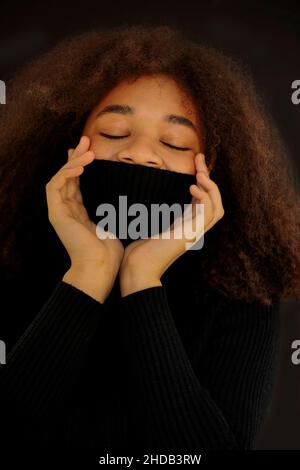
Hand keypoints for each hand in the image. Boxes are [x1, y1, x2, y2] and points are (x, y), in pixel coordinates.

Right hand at [46, 135, 123, 301]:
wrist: (101, 268)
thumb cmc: (111, 251)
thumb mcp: (116, 222)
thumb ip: (117, 207)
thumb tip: (136, 194)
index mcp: (78, 211)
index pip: (77, 182)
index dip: (82, 165)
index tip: (92, 150)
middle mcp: (66, 209)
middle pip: (67, 175)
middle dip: (76, 156)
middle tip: (86, 139)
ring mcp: (59, 211)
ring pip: (60, 177)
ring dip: (72, 161)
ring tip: (86, 149)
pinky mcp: (56, 214)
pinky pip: (55, 186)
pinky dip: (66, 173)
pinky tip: (80, 165)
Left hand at [119, 153, 224, 295]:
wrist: (137, 269)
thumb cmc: (138, 250)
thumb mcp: (148, 223)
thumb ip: (153, 210)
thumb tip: (143, 193)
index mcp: (186, 225)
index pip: (203, 200)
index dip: (202, 180)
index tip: (194, 162)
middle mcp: (194, 229)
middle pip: (215, 202)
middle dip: (210, 178)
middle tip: (200, 157)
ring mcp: (194, 233)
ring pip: (218, 208)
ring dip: (212, 187)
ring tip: (200, 173)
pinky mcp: (191, 235)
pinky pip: (208, 214)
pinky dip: (204, 198)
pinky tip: (192, 187)